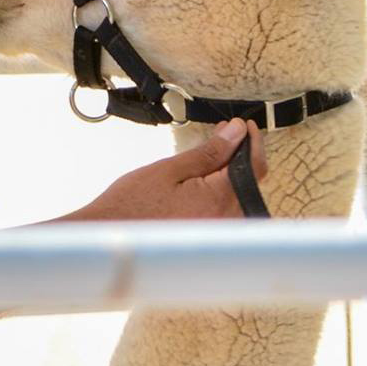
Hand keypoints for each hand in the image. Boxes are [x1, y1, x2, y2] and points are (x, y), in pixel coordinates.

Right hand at [68, 118, 265, 222]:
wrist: (112, 236)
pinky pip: (228, 211)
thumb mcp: (170, 169)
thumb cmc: (133, 204)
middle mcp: (226, 221)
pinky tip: (204, 183)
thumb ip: (209, 151)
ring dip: (230, 174)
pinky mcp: (210, 240)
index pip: (254, 165)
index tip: (243, 125)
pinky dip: (221, 192)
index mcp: (219, 200)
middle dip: (239, 155)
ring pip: (240, 196)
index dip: (252, 141)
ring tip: (208, 159)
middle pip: (250, 181)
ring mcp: (220, 234)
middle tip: (220, 135)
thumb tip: (237, 132)